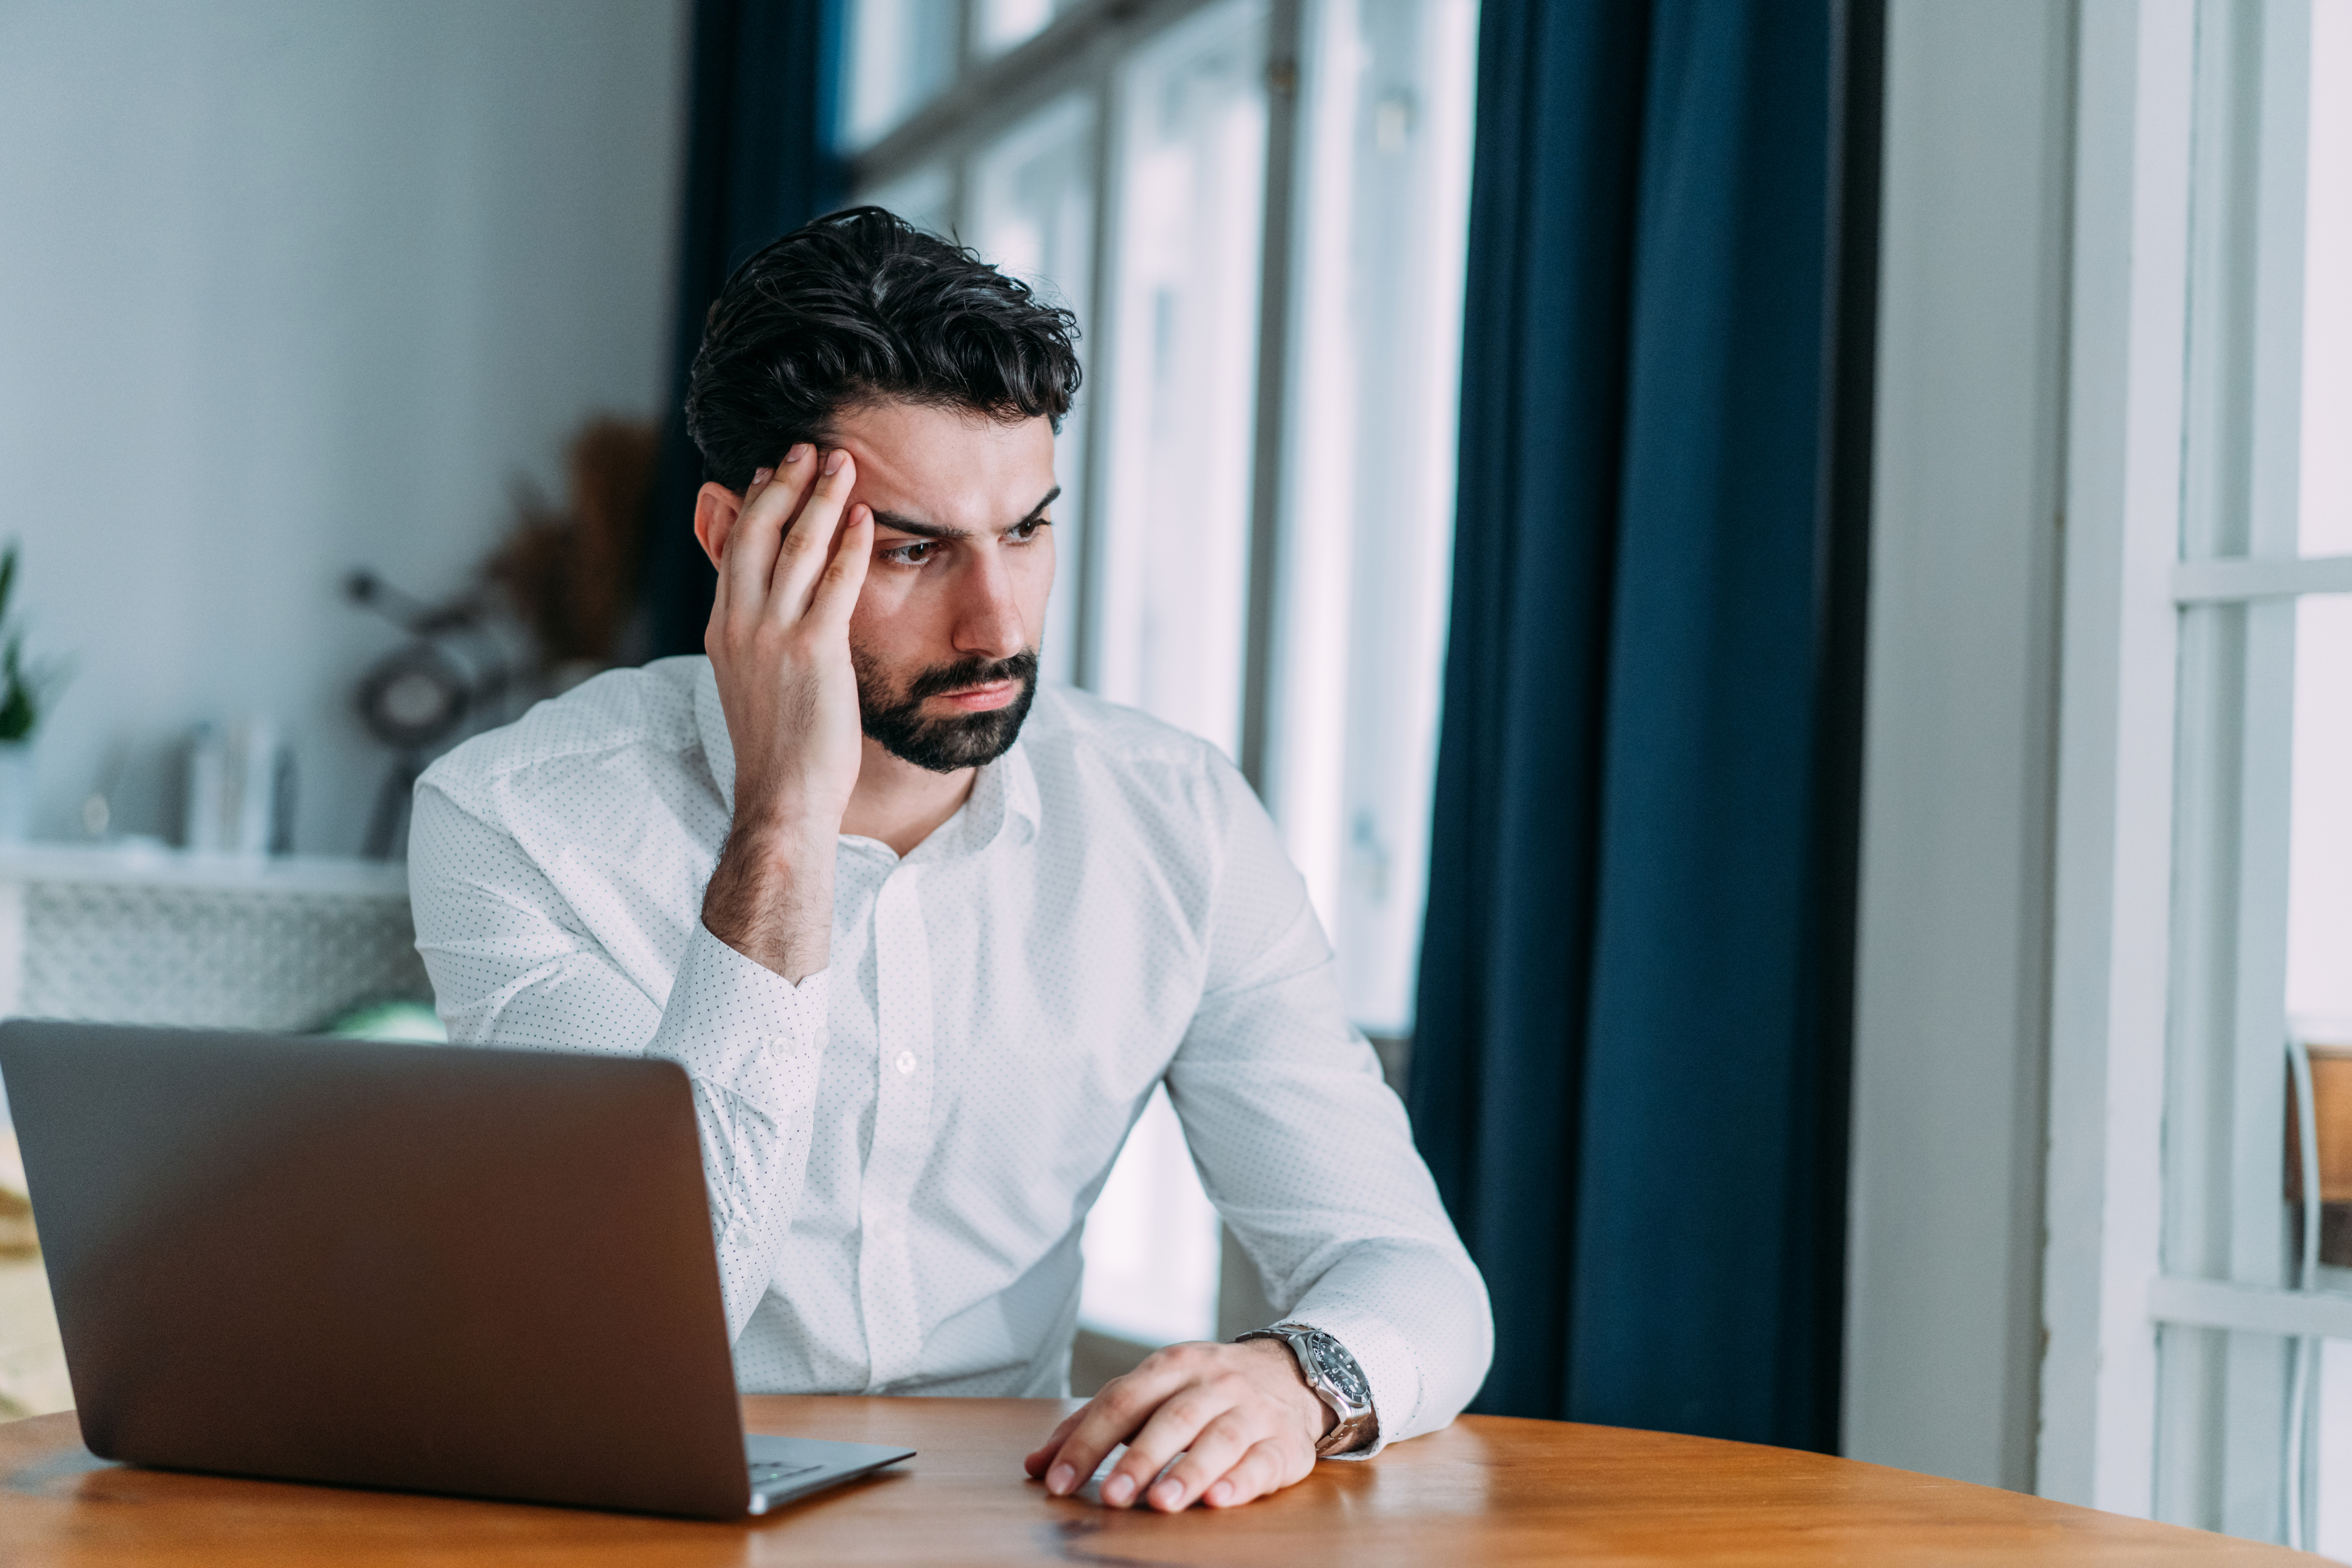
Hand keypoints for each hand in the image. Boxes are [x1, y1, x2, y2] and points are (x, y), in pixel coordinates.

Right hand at [695, 445, 873, 981]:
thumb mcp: (751, 683)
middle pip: (756, 531)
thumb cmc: (777, 750)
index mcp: (723, 629)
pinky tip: (868, 517)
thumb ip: (754, 637)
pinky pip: (836, 583)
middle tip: (806, 447)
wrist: (780, 800)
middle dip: (784, 484)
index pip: (733, 548)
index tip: (770, 471)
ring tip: (842, 462)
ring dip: (821, 499)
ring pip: (797, 547)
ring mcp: (772, 635)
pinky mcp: (812, 652)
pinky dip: (852, 545)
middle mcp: (740, 624)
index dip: (753, 503)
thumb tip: (760, 613)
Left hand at [1022, 1339, 1334, 1511]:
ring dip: (1189, 1472)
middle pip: (1173, 1419)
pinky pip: (1263, 1461)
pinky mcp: (1284, 1443)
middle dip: (1139, 1459)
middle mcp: (1214, 1383)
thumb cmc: (1203, 1390)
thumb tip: (1035, 1464)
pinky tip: (1219, 1499)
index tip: (1057, 1482)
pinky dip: (1242, 1481)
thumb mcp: (1150, 1390)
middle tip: (1111, 1496)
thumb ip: (1093, 1424)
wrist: (1289, 1374)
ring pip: (1221, 1438)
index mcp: (1172, 1365)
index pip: (1122, 1401)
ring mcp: (1252, 1411)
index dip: (1087, 1442)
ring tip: (1162, 1503)